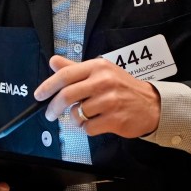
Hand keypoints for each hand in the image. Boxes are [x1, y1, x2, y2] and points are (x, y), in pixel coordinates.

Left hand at [33, 55, 160, 137]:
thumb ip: (75, 68)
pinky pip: (89, 127)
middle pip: (67, 95)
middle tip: (50, 114)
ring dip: (75, 119)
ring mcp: (110, 100)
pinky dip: (87, 128)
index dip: (48, 86)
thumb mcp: (101, 71)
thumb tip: (53, 61)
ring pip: (77, 114)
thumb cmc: (123, 87)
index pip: (66, 75)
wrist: (152, 104)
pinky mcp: (115, 119)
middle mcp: (104, 81)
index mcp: (97, 67)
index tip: (39, 95)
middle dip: (54, 107)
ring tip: (85, 116)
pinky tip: (96, 122)